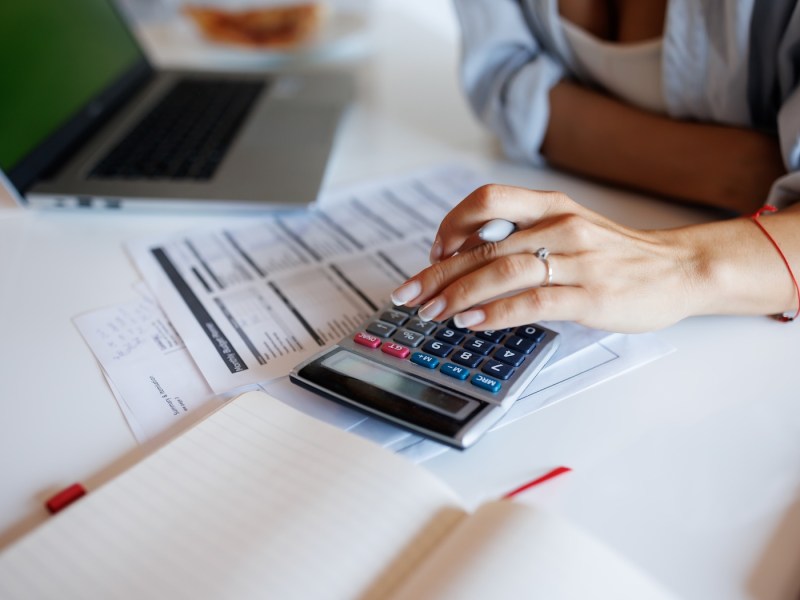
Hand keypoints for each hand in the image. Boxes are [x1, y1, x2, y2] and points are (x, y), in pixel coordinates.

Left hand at [390, 184, 698, 332]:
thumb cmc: (617, 254)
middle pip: (483, 245)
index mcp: (551, 206)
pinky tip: (471, 322)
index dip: (451, 224)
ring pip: (501, 271)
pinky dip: (495, 313)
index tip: (433, 252)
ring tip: (432, 312)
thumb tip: (469, 259)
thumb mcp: (570, 230)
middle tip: (408, 294)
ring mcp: (576, 261)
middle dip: (437, 272)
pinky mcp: (589, 295)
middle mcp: (560, 226)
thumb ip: (526, 237)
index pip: (487, 201)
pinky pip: (532, 301)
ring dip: (458, 294)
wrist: (678, 270)